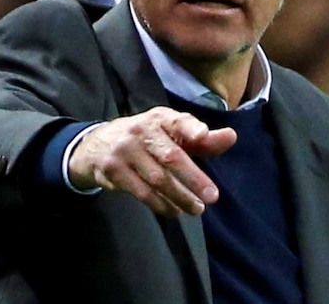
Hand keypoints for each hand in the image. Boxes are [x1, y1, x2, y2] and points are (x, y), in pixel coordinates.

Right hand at [67, 107, 236, 216]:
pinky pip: (141, 192)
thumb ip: (202, 140)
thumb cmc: (147, 140)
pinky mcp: (113, 170)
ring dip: (180, 197)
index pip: (177, 121)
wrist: (97, 145)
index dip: (190, 128)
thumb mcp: (172, 134)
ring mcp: (125, 151)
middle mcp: (141, 131)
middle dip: (193, 178)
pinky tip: (174, 210)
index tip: (203, 136)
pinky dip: (161, 204)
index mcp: (159, 118)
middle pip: (170, 156)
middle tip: (213, 197)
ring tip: (197, 209)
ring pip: (157, 178)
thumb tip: (232, 137)